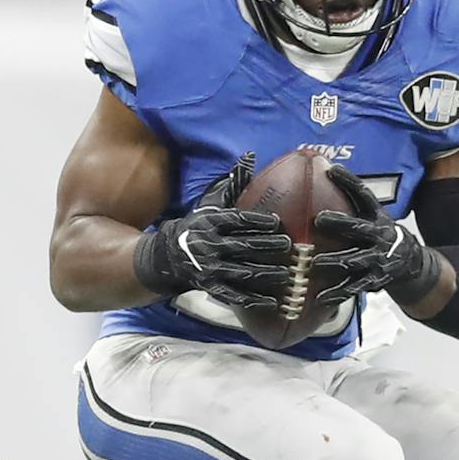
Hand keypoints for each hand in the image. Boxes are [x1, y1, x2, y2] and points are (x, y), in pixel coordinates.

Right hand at [134, 154, 291, 308]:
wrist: (170, 256)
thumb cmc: (199, 226)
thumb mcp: (211, 204)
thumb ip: (232, 184)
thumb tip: (250, 157)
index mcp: (212, 223)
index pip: (237, 221)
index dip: (256, 221)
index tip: (277, 222)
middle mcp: (210, 246)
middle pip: (242, 247)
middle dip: (267, 247)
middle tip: (288, 246)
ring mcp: (211, 269)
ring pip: (242, 273)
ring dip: (265, 274)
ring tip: (287, 274)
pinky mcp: (212, 287)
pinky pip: (235, 295)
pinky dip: (253, 300)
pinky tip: (273, 302)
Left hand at [311, 165, 429, 303]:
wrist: (409, 263)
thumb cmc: (379, 235)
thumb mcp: (373, 217)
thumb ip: (350, 204)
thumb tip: (320, 174)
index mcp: (377, 217)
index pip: (363, 195)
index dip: (348, 181)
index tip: (330, 169)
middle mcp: (378, 236)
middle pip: (357, 228)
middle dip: (339, 224)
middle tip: (319, 219)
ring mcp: (376, 259)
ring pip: (353, 260)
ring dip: (334, 261)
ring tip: (314, 263)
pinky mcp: (373, 280)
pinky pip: (353, 287)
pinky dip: (336, 293)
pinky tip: (319, 297)